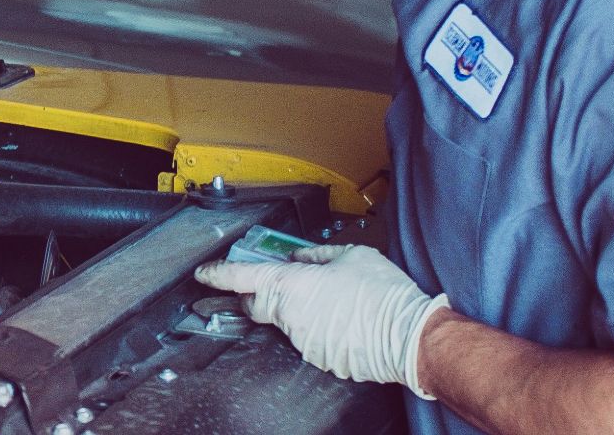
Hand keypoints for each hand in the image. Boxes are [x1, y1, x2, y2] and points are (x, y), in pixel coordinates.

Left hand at [196, 244, 449, 398]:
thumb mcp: (351, 255)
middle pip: (258, 305)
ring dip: (299, 312)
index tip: (204, 274)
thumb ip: (316, 255)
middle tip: (276, 285)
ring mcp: (303, 340)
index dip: (219, 275)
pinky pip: (309, 340)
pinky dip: (319, 329)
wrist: (409, 335)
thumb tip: (299, 257)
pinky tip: (343, 321)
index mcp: (292, 284)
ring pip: (287, 323)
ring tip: (334, 302)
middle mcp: (290, 315)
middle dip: (258, 295)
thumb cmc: (383, 292)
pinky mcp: (319, 358)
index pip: (242, 278)